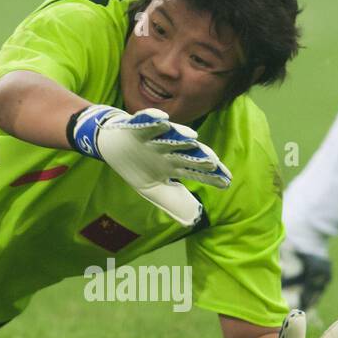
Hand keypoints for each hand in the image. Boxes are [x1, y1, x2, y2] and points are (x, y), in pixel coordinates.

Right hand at [70, 105, 229, 225]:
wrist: (111, 146)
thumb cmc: (136, 167)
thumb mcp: (152, 189)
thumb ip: (171, 201)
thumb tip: (194, 219)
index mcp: (174, 165)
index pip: (196, 171)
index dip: (210, 176)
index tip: (226, 182)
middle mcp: (168, 150)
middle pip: (187, 153)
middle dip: (199, 156)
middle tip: (212, 161)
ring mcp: (154, 138)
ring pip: (170, 136)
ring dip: (180, 136)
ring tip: (192, 137)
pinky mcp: (137, 127)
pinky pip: (145, 121)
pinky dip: (152, 119)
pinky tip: (162, 119)